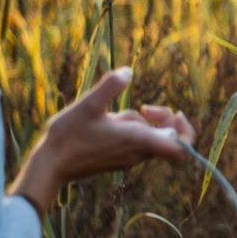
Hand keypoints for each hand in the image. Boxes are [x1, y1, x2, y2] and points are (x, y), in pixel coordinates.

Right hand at [10, 70, 195, 218]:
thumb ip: (110, 86)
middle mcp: (136, 154)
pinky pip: (133, 144)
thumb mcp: (89, 104)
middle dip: (162, 118)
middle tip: (146, 107)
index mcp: (137, 141)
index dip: (186, 132)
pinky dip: (128, 130)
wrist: (50, 165)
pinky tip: (106, 122)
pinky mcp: (116, 161)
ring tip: (114, 115)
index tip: (175, 114)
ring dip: (139, 122)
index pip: (182, 149)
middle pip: (168, 139)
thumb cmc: (68, 136)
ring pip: (147, 138)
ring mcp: (127, 159)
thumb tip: (128, 71)